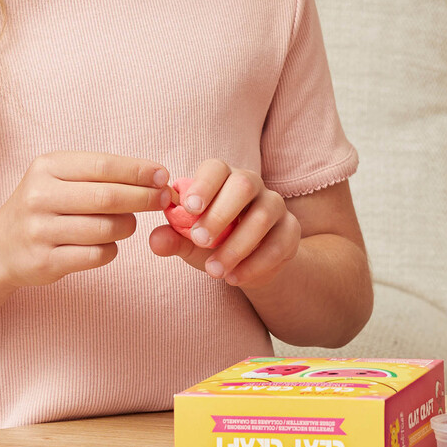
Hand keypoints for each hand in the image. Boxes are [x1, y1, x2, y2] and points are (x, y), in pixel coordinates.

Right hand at [0, 152, 170, 287]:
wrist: (0, 246)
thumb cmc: (45, 205)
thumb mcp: (61, 177)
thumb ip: (102, 174)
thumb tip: (156, 176)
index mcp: (46, 167)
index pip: (103, 166)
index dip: (139, 171)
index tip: (163, 175)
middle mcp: (39, 197)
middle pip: (107, 197)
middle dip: (144, 198)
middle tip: (164, 199)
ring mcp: (39, 231)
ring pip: (106, 229)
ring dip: (128, 226)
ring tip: (127, 223)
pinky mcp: (45, 262)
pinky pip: (96, 255)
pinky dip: (111, 250)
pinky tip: (107, 244)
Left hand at [147, 160, 301, 287]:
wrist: (249, 264)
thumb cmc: (214, 242)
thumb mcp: (190, 242)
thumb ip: (174, 239)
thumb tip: (155, 239)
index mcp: (223, 178)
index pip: (216, 168)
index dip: (204, 185)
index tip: (189, 209)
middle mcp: (253, 185)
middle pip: (244, 185)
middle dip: (220, 214)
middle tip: (199, 240)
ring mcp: (275, 205)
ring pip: (262, 216)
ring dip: (236, 246)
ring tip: (213, 271)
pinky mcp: (291, 230)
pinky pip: (279, 244)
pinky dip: (255, 264)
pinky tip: (235, 278)